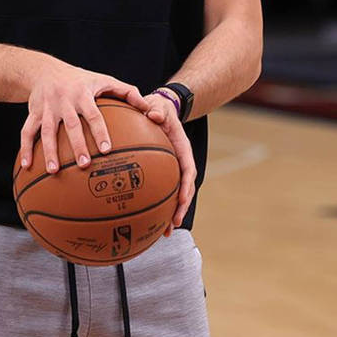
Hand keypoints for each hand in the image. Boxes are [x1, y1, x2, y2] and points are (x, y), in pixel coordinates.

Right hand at [19, 60, 150, 176]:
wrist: (45, 70)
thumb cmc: (81, 79)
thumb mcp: (103, 79)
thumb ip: (127, 92)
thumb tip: (149, 109)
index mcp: (82, 94)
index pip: (93, 114)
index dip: (100, 131)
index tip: (106, 149)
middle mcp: (64, 101)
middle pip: (71, 125)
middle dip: (77, 145)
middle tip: (85, 165)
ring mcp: (47, 107)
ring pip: (47, 131)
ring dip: (49, 152)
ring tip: (54, 171)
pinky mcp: (33, 113)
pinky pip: (27, 131)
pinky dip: (26, 149)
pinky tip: (27, 166)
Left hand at [143, 92, 195, 233]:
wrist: (156, 108)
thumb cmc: (157, 107)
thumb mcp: (157, 105)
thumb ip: (156, 109)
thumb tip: (153, 115)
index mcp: (182, 147)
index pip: (188, 169)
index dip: (186, 186)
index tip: (183, 200)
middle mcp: (179, 160)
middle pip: (185, 187)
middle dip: (181, 206)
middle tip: (173, 223)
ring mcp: (171, 167)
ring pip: (174, 192)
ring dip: (172, 211)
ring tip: (165, 231)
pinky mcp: (161, 171)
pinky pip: (161, 188)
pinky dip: (158, 204)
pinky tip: (148, 218)